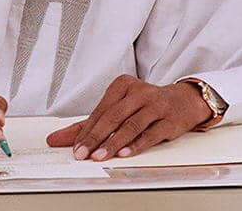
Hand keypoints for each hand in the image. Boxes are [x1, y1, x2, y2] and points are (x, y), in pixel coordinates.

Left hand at [46, 75, 211, 159]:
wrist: (183, 101)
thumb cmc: (145, 105)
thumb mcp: (119, 108)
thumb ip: (89, 124)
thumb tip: (58, 139)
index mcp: (123, 85)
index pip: (100, 110)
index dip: (86, 130)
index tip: (75, 147)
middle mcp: (139, 92)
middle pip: (112, 117)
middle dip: (95, 137)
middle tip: (82, 153)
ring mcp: (155, 104)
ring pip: (130, 125)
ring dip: (113, 143)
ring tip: (100, 156)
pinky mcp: (169, 119)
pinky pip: (150, 133)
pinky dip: (136, 145)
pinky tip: (125, 154)